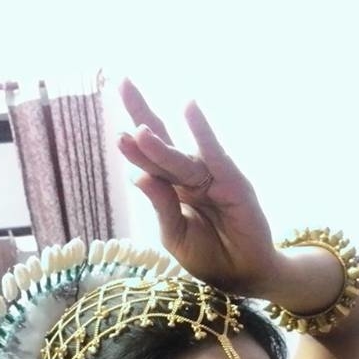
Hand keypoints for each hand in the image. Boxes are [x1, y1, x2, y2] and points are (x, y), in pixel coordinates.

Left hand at [118, 79, 277, 293]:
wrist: (242, 275)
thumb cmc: (207, 256)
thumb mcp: (175, 235)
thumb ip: (161, 207)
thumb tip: (137, 177)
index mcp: (172, 190)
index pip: (148, 162)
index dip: (133, 146)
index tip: (115, 132)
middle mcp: (190, 177)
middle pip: (162, 141)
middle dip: (142, 113)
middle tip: (123, 82)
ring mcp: (211, 177)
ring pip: (180, 157)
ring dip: (160, 144)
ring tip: (139, 129)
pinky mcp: (232, 182)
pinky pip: (214, 155)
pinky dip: (203, 134)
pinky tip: (190, 108)